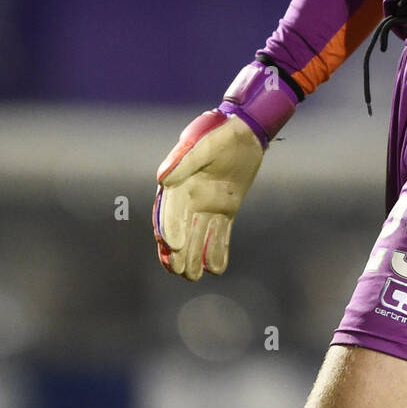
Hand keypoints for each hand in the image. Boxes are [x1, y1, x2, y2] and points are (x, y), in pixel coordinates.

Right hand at [152, 111, 262, 279]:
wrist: (244, 131)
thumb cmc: (218, 133)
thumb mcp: (201, 143)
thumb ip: (183, 160)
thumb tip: (162, 180)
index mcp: (178, 184)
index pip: (169, 212)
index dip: (169, 229)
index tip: (173, 246)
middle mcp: (189, 198)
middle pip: (180, 230)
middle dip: (178, 252)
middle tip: (180, 271)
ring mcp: (207, 206)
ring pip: (198, 237)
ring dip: (195, 257)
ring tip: (193, 276)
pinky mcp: (225, 209)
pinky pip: (220, 234)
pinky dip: (217, 251)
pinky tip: (217, 268)